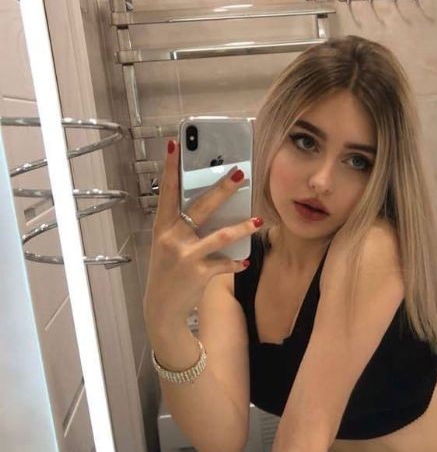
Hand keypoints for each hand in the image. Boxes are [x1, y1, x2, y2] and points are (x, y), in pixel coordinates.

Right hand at [143, 139, 259, 332]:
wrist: (161, 308)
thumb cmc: (168, 271)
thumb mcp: (169, 245)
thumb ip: (185, 226)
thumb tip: (215, 205)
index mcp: (162, 227)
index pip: (167, 191)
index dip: (171, 167)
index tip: (175, 144)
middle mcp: (172, 238)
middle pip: (201, 207)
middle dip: (222, 189)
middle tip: (241, 173)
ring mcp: (186, 256)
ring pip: (221, 236)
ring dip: (243, 227)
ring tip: (259, 220)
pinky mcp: (199, 273)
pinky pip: (225, 263)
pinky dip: (236, 262)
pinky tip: (244, 261)